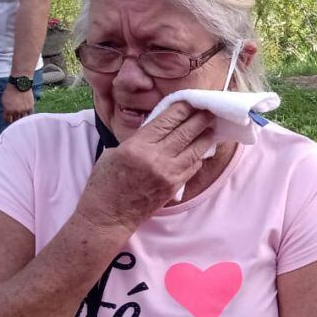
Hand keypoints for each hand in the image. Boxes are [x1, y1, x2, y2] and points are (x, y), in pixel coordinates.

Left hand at [1, 85, 33, 122]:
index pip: (7, 120)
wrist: (20, 85)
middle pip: (15, 121)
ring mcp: (24, 110)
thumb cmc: (10, 91)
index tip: (8, 120)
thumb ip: (5, 108)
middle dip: (14, 120)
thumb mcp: (4, 100)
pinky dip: (27, 116)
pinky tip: (26, 115)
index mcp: (8, 110)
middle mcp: (16, 112)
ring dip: (21, 119)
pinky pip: (29, 115)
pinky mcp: (30, 107)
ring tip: (20, 117)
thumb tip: (7, 113)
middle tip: (14, 119)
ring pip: (22, 119)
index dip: (7, 120)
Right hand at [74, 103, 215, 231]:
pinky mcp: (174, 187)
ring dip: (205, 136)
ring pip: (195, 149)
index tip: (191, 101)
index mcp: (137, 146)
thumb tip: (160, 126)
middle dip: (200, 118)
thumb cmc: (105, 182)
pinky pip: (193, 166)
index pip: (167, 121)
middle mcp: (156, 158)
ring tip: (211, 126)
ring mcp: (168, 174)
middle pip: (186, 132)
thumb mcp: (115, 152)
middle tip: (209, 109)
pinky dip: (199, 155)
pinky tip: (202, 148)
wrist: (107, 216)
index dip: (182, 109)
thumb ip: (139, 139)